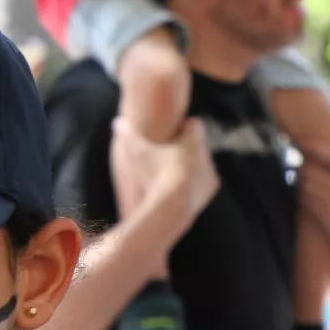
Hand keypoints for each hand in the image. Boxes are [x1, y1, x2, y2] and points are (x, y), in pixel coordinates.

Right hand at [111, 117, 219, 236]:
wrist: (172, 207)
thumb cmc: (154, 175)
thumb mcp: (137, 153)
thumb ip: (128, 135)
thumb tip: (118, 122)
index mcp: (193, 140)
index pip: (195, 124)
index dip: (184, 126)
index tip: (173, 132)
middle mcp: (206, 152)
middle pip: (198, 143)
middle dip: (185, 146)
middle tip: (167, 152)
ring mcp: (211, 170)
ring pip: (202, 161)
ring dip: (190, 163)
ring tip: (170, 170)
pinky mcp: (212, 186)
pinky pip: (203, 178)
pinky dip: (193, 180)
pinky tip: (177, 185)